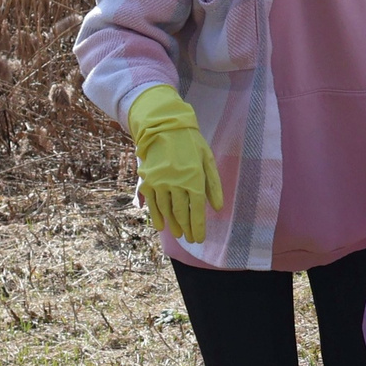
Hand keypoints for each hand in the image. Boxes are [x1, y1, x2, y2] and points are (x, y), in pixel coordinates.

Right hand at [127, 84, 222, 242]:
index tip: (199, 239)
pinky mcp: (148, 180)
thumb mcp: (207, 159)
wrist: (164, 126)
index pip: (197, 209)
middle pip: (182, 212)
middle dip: (186, 228)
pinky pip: (152, 203)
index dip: (198, 226)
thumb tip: (218, 208)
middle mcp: (176, 183)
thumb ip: (213, 184)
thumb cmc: (191, 143)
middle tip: (189, 239)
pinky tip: (160, 225)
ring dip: (173, 224)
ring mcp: (160, 182)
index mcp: (194, 178)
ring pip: (166, 209)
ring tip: (178, 234)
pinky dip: (156, 215)